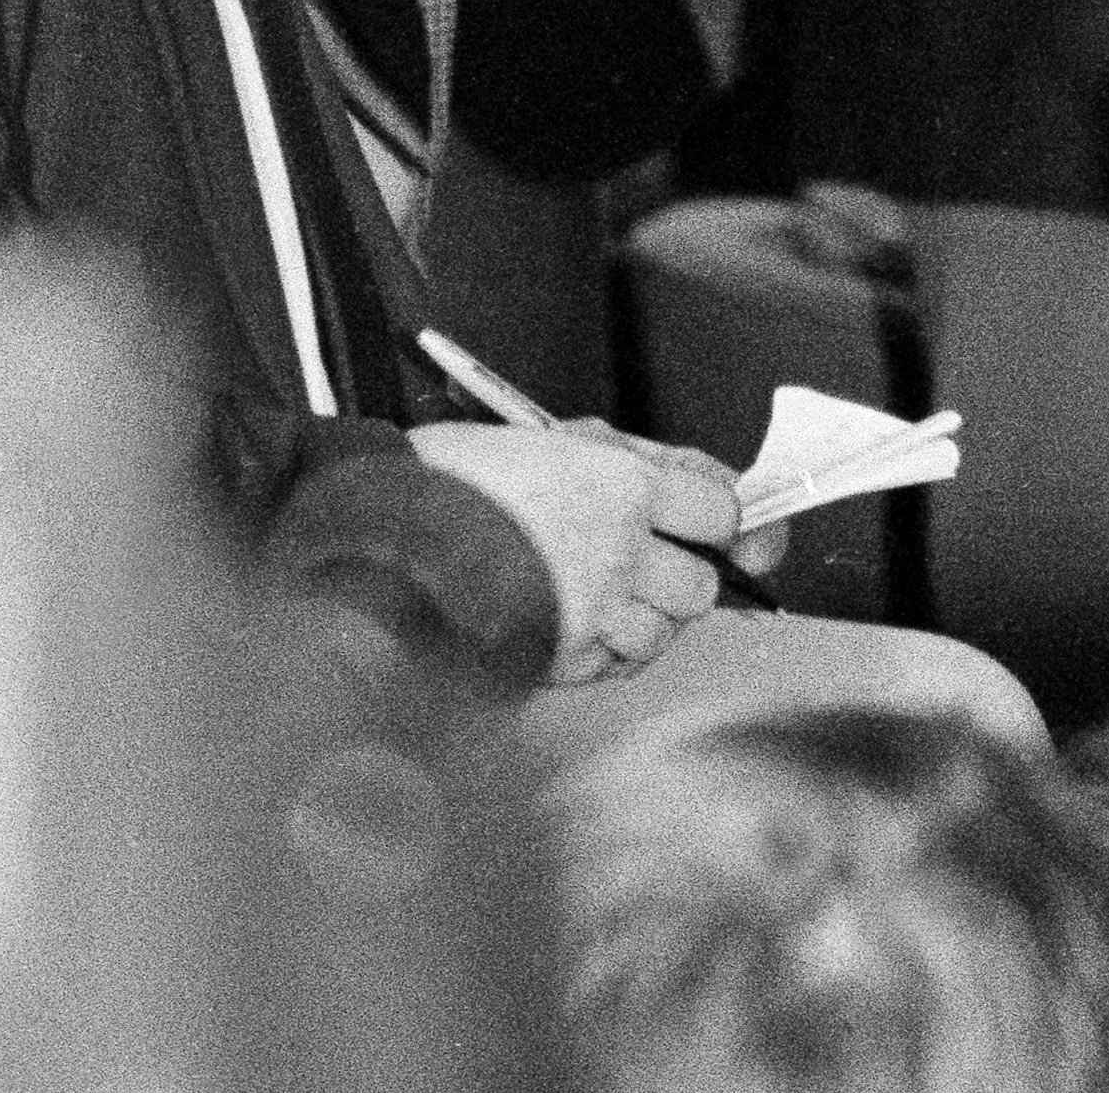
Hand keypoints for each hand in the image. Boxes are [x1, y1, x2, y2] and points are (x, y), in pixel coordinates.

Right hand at [407, 422, 789, 684]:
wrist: (382, 525)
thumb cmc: (468, 474)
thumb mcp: (568, 439)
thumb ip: (649, 465)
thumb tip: (720, 500)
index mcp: (626, 486)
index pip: (726, 514)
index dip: (722, 523)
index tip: (710, 528)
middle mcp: (617, 552)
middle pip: (700, 588)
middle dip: (680, 578)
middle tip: (639, 564)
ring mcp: (585, 611)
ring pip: (661, 635)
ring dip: (640, 621)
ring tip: (596, 596)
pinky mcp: (550, 657)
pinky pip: (610, 669)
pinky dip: (602, 653)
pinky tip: (570, 624)